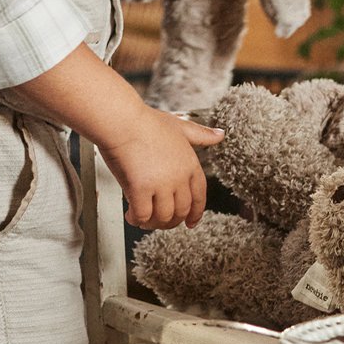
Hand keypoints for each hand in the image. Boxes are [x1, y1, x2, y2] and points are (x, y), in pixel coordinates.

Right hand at [100, 107, 222, 228]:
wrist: (122, 120)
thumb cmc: (144, 122)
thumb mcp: (179, 126)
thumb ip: (200, 134)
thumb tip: (220, 134)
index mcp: (191, 164)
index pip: (199, 196)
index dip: (196, 213)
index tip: (191, 223)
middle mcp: (180, 177)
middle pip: (182, 211)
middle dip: (171, 221)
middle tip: (159, 222)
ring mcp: (161, 184)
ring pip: (163, 217)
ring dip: (153, 223)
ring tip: (142, 219)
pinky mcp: (141, 189)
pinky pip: (143, 215)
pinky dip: (137, 219)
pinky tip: (130, 215)